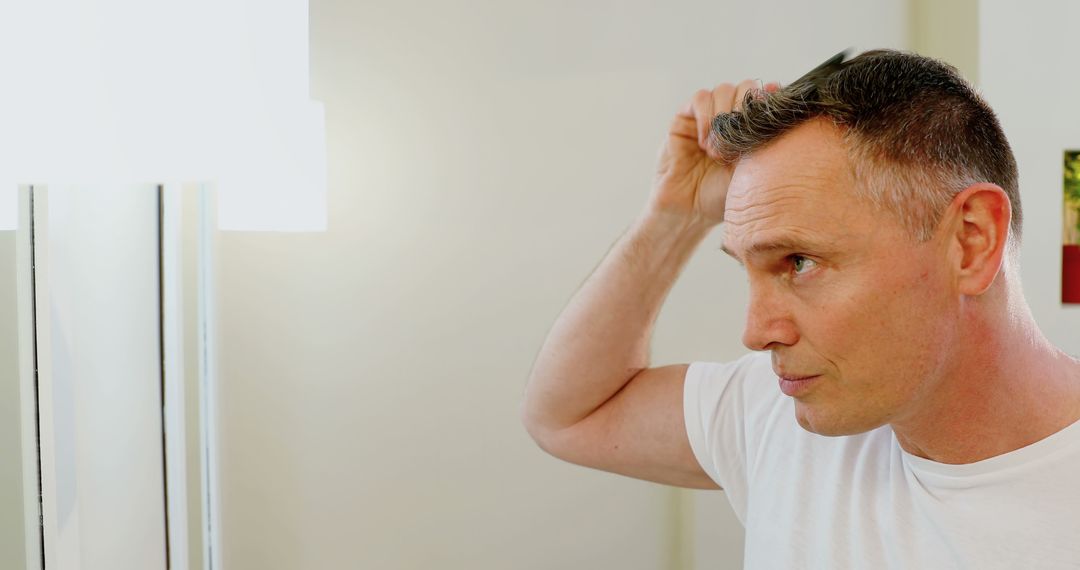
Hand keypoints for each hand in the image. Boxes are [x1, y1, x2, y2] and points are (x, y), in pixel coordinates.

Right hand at [647, 79, 778, 225]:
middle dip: (745, 109)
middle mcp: (733, 116)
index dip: (771, 97)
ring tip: (718, 151)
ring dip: (723, 118)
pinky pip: (700, 98)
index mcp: (754, 128)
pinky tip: (704, 143)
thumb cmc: (723, 196)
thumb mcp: (755, 171)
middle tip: (739, 141)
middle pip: (748, 86)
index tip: (772, 111)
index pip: (768, 96)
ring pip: (724, 89)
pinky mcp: (686, 116)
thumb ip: (770, 142)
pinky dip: (705, 117)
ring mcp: (709, 114)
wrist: (689, 211)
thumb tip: (783, 106)